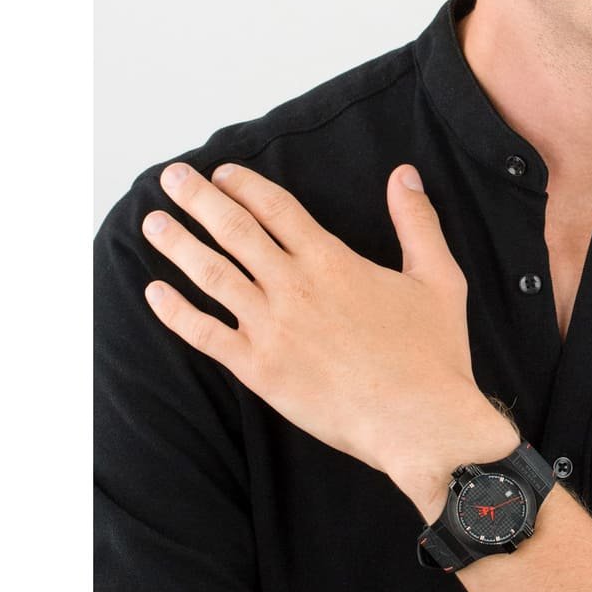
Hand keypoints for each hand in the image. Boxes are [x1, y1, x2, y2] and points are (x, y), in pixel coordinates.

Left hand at [139, 159, 517, 512]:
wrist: (419, 420)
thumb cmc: (433, 352)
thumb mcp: (438, 276)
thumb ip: (417, 221)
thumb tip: (405, 175)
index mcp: (332, 261)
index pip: (277, 209)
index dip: (246, 186)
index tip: (222, 172)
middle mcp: (294, 288)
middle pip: (234, 231)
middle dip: (199, 199)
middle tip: (172, 178)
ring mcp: (271, 329)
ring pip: (212, 276)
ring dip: (179, 245)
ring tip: (153, 223)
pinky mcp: (260, 370)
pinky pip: (205, 336)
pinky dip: (176, 313)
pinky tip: (155, 293)